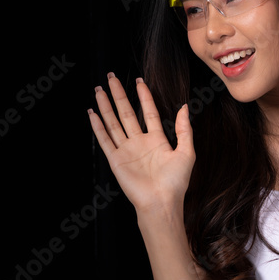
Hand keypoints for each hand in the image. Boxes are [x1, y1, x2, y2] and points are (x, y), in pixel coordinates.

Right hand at [87, 74, 194, 214]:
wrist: (161, 202)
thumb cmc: (176, 182)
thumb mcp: (186, 152)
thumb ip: (184, 130)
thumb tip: (184, 107)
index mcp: (157, 140)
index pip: (148, 112)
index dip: (144, 96)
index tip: (138, 81)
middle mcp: (140, 142)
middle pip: (126, 113)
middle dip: (119, 95)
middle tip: (111, 77)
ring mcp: (126, 150)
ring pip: (113, 123)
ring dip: (106, 106)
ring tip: (99, 90)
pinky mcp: (116, 160)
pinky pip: (105, 140)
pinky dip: (98, 127)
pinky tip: (92, 113)